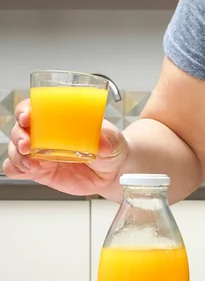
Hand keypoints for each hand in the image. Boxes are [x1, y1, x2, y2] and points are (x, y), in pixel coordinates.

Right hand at [3, 99, 128, 196]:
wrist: (113, 172)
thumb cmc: (110, 147)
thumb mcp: (113, 140)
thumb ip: (108, 140)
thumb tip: (102, 143)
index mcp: (59, 119)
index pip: (33, 108)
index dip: (25, 110)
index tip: (27, 117)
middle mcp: (45, 135)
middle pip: (20, 129)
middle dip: (18, 136)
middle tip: (27, 145)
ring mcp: (41, 154)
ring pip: (16, 150)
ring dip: (17, 155)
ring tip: (31, 163)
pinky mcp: (41, 172)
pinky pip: (18, 169)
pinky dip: (15, 169)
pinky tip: (25, 171)